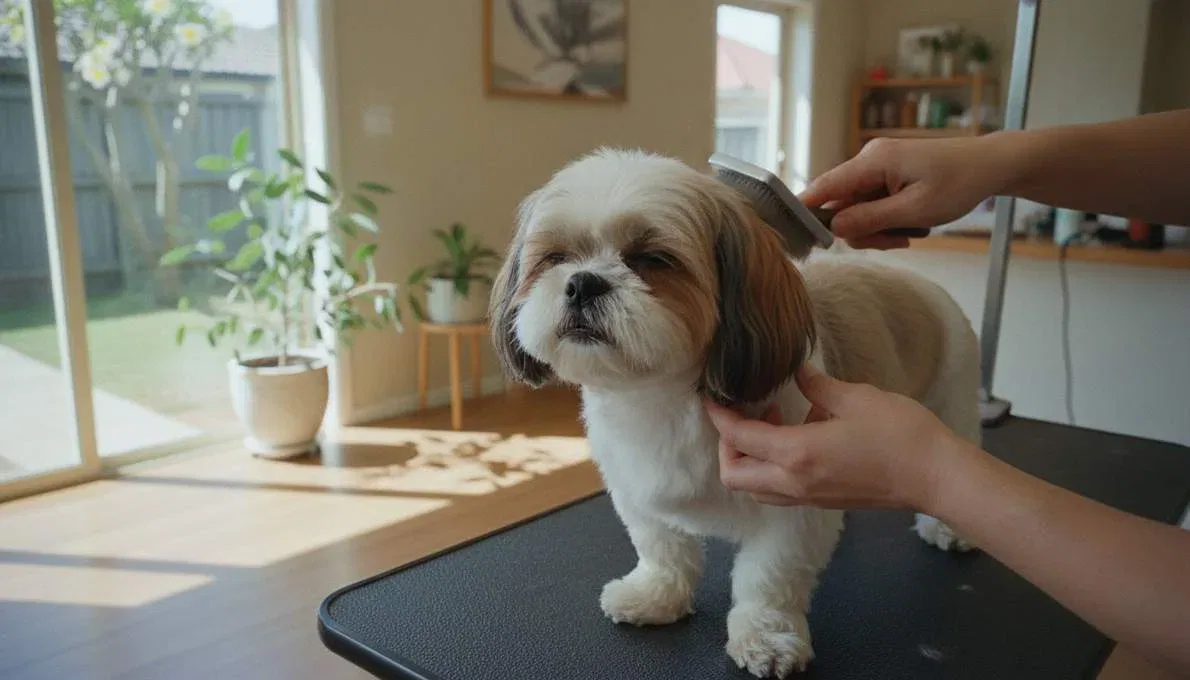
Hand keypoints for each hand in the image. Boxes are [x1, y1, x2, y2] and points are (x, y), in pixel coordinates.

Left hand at [704, 364, 964, 510]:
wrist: (937, 477)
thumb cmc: (901, 434)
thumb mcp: (856, 398)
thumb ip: (817, 386)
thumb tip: (797, 374)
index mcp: (796, 454)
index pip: (739, 438)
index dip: (719, 416)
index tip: (711, 397)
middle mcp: (795, 483)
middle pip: (735, 476)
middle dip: (728, 446)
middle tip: (745, 413)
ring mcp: (809, 497)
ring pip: (756, 489)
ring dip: (750, 460)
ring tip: (774, 422)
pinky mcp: (824, 501)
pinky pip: (780, 491)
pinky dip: (773, 468)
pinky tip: (800, 437)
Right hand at [798, 136, 1014, 249]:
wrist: (992, 165)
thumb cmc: (959, 184)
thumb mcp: (914, 210)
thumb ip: (870, 220)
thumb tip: (833, 229)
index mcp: (872, 161)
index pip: (824, 187)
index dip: (807, 211)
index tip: (798, 237)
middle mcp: (870, 159)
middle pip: (841, 203)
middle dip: (860, 229)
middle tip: (892, 243)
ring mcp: (879, 166)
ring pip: (857, 207)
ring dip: (876, 228)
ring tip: (907, 235)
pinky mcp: (889, 173)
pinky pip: (873, 202)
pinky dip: (886, 219)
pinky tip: (908, 225)